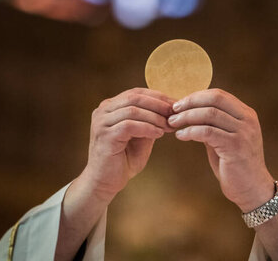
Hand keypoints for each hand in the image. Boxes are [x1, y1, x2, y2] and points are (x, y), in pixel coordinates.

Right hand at [82, 87, 173, 203]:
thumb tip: (169, 111)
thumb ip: (149, 122)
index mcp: (110, 107)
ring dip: (155, 117)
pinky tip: (159, 134)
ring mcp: (102, 122)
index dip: (157, 96)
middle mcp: (103, 110)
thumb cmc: (123, 160)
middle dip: (157, 103)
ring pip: (133, 110)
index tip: (175, 104)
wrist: (104, 183)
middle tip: (174, 112)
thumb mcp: (140, 137)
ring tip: (169, 125)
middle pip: (134, 97)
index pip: (135, 93)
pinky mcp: (105, 136)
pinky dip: (147, 128)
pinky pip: (129, 125)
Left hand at [168, 88, 274, 211]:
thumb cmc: (234, 163)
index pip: (218, 94)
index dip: (196, 96)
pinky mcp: (236, 147)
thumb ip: (212, 123)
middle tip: (173, 111)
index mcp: (246, 114)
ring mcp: (243, 132)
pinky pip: (207, 132)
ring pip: (209, 114)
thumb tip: (187, 109)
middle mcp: (247, 120)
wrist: (253, 190)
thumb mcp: (224, 137)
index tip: (179, 104)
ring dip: (186, 117)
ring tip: (173, 123)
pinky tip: (180, 135)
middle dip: (190, 103)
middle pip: (214, 99)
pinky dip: (190, 131)